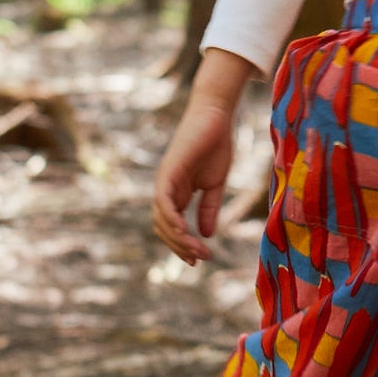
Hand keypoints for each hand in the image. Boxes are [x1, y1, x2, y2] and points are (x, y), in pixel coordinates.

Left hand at [150, 47, 254, 264]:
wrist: (216, 116)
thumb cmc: (215, 145)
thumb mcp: (215, 184)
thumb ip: (209, 208)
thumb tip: (208, 234)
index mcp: (177, 192)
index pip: (172, 226)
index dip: (182, 245)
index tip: (199, 260)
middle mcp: (166, 189)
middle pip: (163, 228)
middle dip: (180, 247)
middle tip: (199, 260)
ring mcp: (165, 181)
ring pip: (161, 220)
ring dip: (178, 240)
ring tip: (197, 251)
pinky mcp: (168, 172)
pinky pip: (164, 203)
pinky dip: (172, 221)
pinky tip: (185, 233)